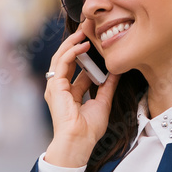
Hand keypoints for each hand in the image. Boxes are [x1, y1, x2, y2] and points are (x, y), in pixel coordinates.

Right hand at [42, 28, 119, 166]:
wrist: (79, 140)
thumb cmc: (88, 129)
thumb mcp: (103, 103)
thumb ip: (107, 86)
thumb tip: (115, 72)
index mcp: (70, 93)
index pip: (75, 69)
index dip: (84, 55)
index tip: (95, 44)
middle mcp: (60, 88)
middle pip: (66, 60)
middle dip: (75, 44)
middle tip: (87, 31)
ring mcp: (55, 86)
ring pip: (61, 57)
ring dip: (72, 43)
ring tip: (84, 32)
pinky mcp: (55, 86)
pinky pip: (62, 62)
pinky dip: (72, 51)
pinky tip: (83, 45)